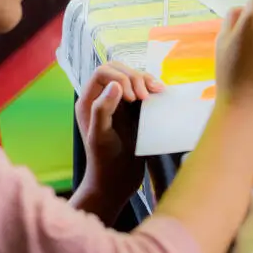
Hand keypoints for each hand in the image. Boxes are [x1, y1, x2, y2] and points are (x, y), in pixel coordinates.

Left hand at [76, 61, 163, 204]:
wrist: (117, 182)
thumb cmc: (105, 162)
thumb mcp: (101, 137)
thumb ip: (103, 110)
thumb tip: (116, 85)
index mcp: (89, 101)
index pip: (103, 73)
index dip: (121, 78)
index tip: (134, 98)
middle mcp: (104, 99)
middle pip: (119, 70)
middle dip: (136, 77)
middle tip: (146, 98)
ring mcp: (120, 105)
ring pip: (133, 78)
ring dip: (147, 80)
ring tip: (158, 93)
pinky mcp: (135, 113)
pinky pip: (144, 91)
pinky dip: (153, 89)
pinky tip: (162, 94)